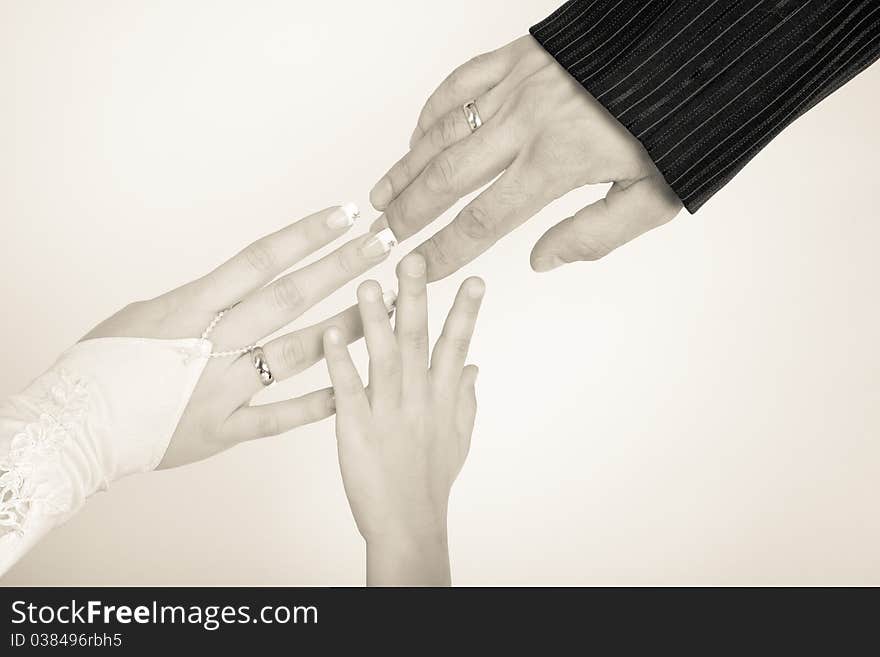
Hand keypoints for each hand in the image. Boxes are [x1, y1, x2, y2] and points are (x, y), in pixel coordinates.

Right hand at [83, 205, 396, 467]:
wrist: (73, 427)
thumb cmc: (104, 364)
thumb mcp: (147, 313)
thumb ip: (198, 300)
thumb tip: (233, 284)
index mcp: (190, 306)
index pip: (259, 260)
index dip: (305, 235)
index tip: (344, 213)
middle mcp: (212, 343)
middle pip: (287, 297)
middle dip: (339, 268)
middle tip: (382, 246)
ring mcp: (220, 388)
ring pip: (295, 353)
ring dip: (344, 329)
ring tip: (384, 309)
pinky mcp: (223, 430)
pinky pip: (279, 417)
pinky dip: (316, 404)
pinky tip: (352, 388)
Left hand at [323, 254, 483, 585]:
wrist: (409, 522)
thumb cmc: (431, 480)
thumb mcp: (459, 436)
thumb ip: (465, 396)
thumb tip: (473, 365)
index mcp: (442, 397)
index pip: (457, 345)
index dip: (466, 311)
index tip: (474, 276)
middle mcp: (418, 398)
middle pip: (419, 339)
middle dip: (416, 297)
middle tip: (413, 258)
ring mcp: (387, 411)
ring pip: (383, 357)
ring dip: (375, 319)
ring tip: (367, 283)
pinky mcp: (356, 428)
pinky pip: (347, 390)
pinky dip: (340, 361)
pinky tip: (330, 333)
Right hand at [369, 35, 681, 277]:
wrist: (694, 43)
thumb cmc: (678, 123)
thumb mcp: (654, 196)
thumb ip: (594, 234)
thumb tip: (541, 260)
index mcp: (557, 163)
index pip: (483, 220)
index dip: (445, 250)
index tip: (420, 268)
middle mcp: (526, 123)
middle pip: (448, 177)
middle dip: (410, 212)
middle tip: (384, 236)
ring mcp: (517, 84)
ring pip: (443, 131)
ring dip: (407, 166)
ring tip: (381, 195)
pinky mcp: (519, 55)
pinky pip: (459, 84)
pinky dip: (431, 112)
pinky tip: (418, 134)